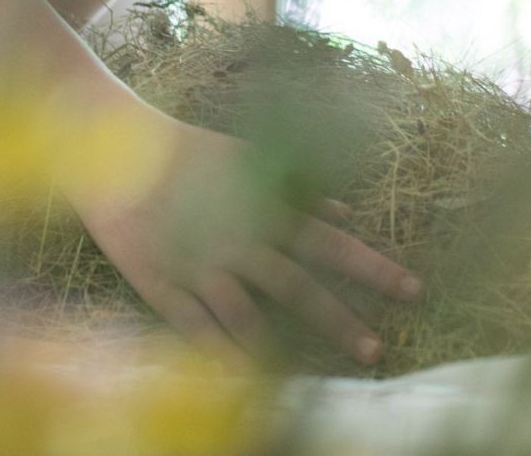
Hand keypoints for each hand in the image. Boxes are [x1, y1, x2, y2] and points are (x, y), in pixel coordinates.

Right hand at [57, 95, 423, 366]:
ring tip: (319, 377)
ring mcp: (201, 265)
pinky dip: (220, 352)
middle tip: (378, 350)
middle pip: (299, 286)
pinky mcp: (162, 283)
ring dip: (285, 346)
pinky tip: (245, 379)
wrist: (118, 150)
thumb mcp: (250, 162)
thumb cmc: (190, 155)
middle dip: (340, 320)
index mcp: (265, 209)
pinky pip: (196, 327)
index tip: (412, 289)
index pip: (331, 244)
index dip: (371, 267)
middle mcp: (240, 240)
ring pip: (250, 314)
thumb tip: (345, 213)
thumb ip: (297, 191)